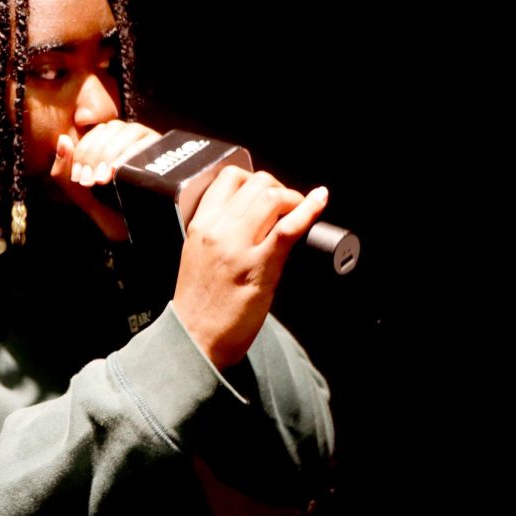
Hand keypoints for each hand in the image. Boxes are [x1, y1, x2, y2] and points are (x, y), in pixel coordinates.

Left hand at [49, 121, 162, 240]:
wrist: (137, 233)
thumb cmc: (110, 213)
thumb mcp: (81, 195)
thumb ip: (62, 172)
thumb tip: (62, 140)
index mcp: (107, 144)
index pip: (93, 135)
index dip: (83, 153)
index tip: (79, 178)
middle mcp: (128, 139)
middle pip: (110, 130)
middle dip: (96, 155)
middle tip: (91, 181)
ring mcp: (148, 143)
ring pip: (128, 132)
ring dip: (111, 153)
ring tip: (103, 179)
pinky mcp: (165, 151)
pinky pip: (148, 142)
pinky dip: (131, 153)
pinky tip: (120, 171)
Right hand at [172, 166, 327, 369]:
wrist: (196, 337)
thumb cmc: (199, 303)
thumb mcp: (197, 255)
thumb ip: (218, 232)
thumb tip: (252, 218)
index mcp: (199, 225)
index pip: (228, 178)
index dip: (254, 179)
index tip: (265, 192)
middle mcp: (217, 230)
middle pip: (256, 184)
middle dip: (278, 188)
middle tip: (287, 205)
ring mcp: (238, 247)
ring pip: (272, 198)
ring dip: (293, 199)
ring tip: (299, 212)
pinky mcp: (259, 267)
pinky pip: (287, 229)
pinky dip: (309, 210)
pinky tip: (319, 201)